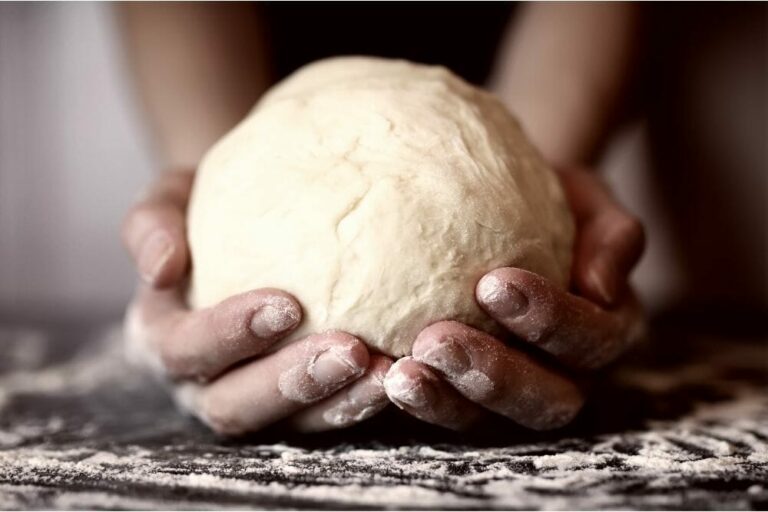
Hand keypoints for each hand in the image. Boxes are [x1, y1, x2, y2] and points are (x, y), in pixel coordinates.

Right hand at [122, 170, 391, 434]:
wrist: (245, 222)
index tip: (289, 304)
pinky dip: (361, 400)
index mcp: (161, 336)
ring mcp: (249, 399)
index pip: (184, 348)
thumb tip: (162, 265)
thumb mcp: (171, 197)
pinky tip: (401, 372)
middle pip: (233, 404)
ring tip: (389, 371)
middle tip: (352, 350)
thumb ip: (153, 222)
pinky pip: (326, 416)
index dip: (229, 334)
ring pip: (287, 423)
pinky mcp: (295, 406)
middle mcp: (199, 381)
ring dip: (337, 402)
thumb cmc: (204, 207)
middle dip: (291, 383)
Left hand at [383, 167, 645, 430]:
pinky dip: (412, 396)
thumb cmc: (548, 200)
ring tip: (399, 373)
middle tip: (436, 340)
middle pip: (547, 400)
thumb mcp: (586, 199)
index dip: (551, 320)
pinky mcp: (462, 396)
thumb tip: (602, 286)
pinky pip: (440, 408)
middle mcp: (566, 374)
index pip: (593, 339)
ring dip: (444, 400)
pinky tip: (374, 370)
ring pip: (487, 419)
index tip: (494, 283)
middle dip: (494, 376)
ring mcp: (511, 394)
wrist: (500, 207)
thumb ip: (611, 234)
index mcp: (605, 330)